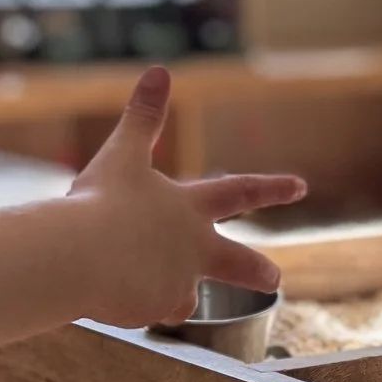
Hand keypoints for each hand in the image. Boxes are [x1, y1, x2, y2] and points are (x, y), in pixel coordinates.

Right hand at [66, 68, 305, 326]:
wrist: (81, 256)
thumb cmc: (101, 202)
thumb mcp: (122, 155)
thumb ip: (143, 116)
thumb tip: (159, 70)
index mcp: (190, 207)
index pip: (240, 190)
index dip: (271, 187)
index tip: (300, 186)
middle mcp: (194, 248)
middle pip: (239, 263)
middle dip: (258, 271)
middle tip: (275, 279)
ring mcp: (178, 283)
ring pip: (185, 295)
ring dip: (174, 293)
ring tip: (138, 282)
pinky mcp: (154, 310)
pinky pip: (146, 311)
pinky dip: (132, 304)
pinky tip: (108, 294)